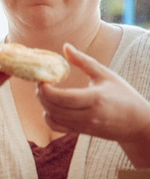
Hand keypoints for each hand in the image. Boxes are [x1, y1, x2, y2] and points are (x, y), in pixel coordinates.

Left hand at [37, 43, 149, 166]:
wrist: (137, 123)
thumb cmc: (123, 95)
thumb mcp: (106, 75)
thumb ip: (84, 61)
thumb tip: (65, 46)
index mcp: (96, 99)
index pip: (64, 98)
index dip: (47, 90)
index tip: (42, 78)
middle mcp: (88, 115)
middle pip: (54, 108)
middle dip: (42, 95)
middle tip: (41, 82)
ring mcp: (83, 126)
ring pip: (52, 118)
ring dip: (43, 104)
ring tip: (45, 91)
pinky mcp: (80, 132)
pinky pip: (57, 127)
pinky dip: (48, 117)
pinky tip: (51, 105)